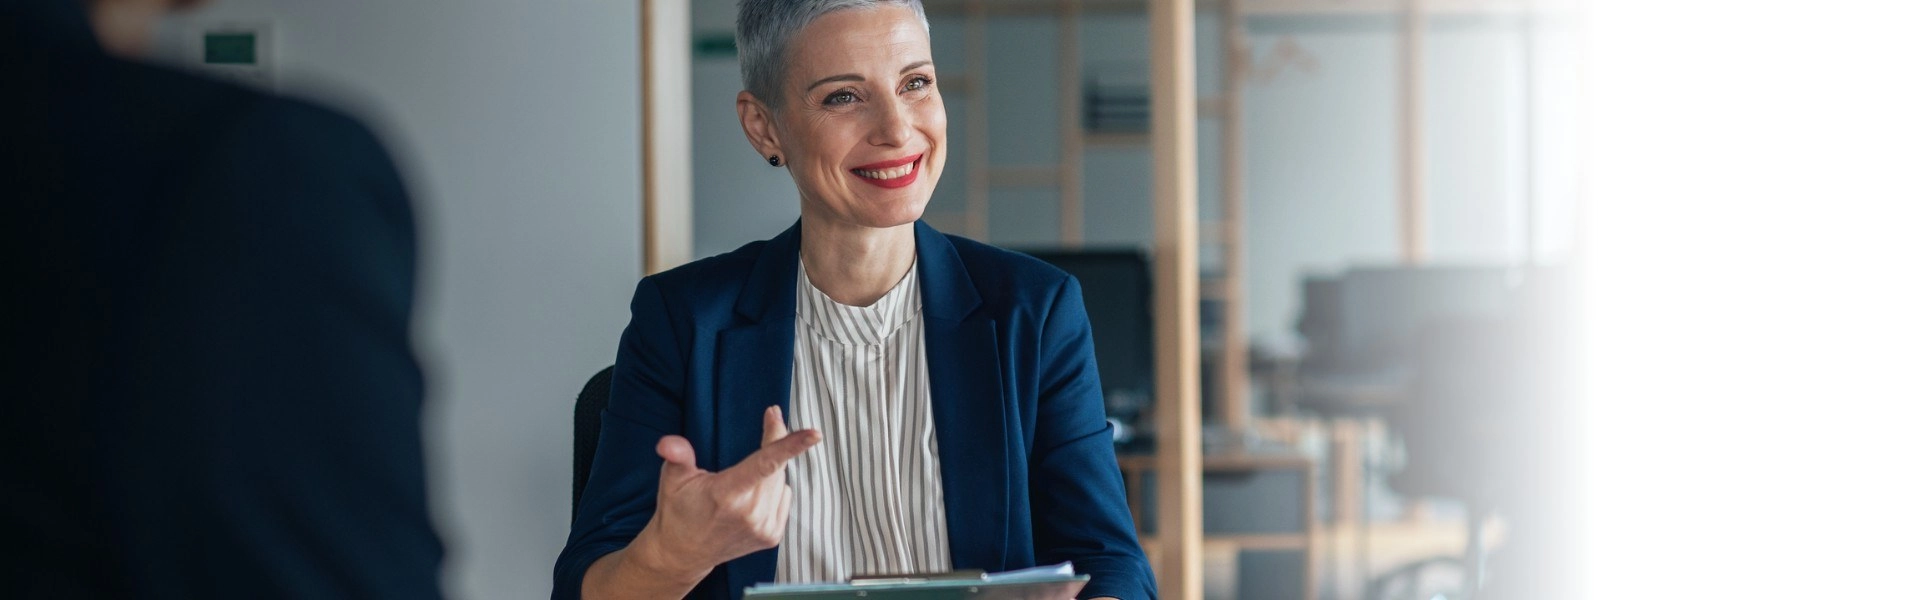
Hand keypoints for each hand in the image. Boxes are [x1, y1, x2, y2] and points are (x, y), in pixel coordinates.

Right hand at [630, 406, 820, 574]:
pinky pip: (784, 497)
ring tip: (741, 480)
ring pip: (781, 481)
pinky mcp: (772, 536)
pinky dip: (773, 489)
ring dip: (770, 469)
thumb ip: (677, 457)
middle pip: (776, 465)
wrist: (683, 553)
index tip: (814, 433)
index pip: (765, 464)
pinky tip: (751, 498)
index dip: (789, 445)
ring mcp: (763, 528)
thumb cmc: (679, 511)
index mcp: (727, 495)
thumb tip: (668, 444)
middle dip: (775, 439)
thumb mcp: (672, 480)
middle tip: (770, 419)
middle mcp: (749, 514)